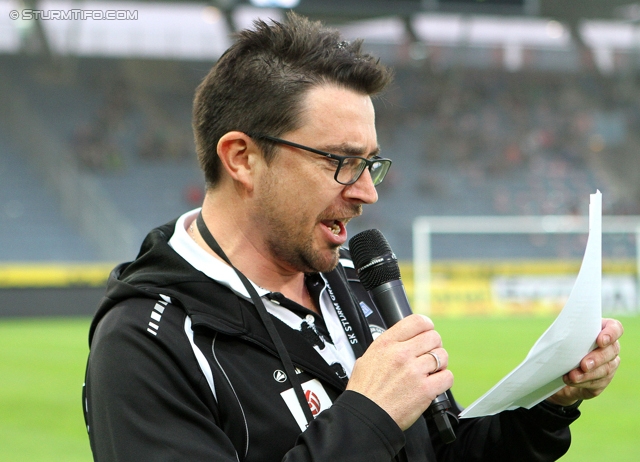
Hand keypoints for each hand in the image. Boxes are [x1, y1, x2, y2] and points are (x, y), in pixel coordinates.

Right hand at [346, 314, 453, 429]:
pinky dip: (444, 379)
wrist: (366, 416)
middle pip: (433, 337)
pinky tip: (434, 383)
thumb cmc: (364, 391)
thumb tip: (398, 341)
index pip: (417, 321)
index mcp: (386, 344)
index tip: (427, 332)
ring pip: (442, 356)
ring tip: (431, 371)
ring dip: (439, 363)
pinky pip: (447, 376)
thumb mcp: (367, 358)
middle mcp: (401, 354)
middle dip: (434, 345)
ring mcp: (414, 371)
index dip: (426, 326)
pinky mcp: (425, 390)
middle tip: (429, 355)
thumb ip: (385, 347)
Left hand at [547, 318, 622, 406]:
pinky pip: (597, 383)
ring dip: (588, 374)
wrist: (553, 367)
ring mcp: (608, 365)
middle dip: (597, 358)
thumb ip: (565, 333)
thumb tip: (558, 336)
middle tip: (584, 365)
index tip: (600, 340)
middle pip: (612, 351)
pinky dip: (583, 382)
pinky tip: (571, 381)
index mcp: (601, 330)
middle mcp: (609, 348)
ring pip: (606, 370)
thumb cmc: (558, 344)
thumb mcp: (559, 336)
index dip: (611, 333)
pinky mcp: (601, 381)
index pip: (615, 328)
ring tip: (573, 376)